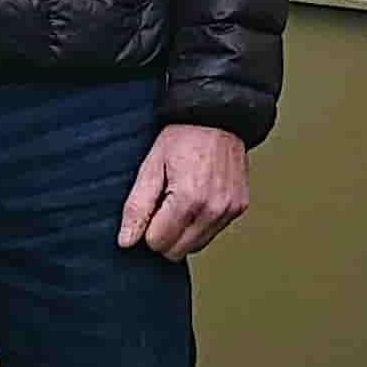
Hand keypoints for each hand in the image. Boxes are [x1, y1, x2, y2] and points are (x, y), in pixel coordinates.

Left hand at [117, 122, 248, 260]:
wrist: (218, 115)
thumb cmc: (183, 135)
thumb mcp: (151, 165)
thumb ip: (137, 207)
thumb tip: (126, 241)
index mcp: (189, 199)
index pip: (157, 244)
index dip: (147, 228)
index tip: (151, 204)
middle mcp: (213, 209)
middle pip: (176, 252)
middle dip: (164, 234)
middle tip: (164, 202)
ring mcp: (229, 210)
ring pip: (195, 247)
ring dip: (183, 232)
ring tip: (181, 198)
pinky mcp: (239, 208)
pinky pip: (212, 233)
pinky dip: (200, 224)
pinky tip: (197, 198)